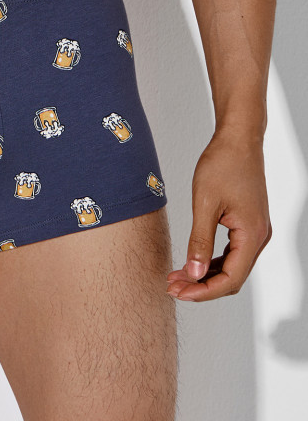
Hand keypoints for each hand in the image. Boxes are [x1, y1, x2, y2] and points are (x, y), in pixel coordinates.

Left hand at [167, 128, 271, 301]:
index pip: (230, 279)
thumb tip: (194, 273)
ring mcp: (255, 231)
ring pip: (232, 266)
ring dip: (206, 274)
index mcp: (252, 235)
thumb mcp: (205, 203)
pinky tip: (193, 261)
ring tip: (178, 276)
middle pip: (232, 277)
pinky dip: (213, 260)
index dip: (203, 291)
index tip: (178, 293)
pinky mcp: (248, 224)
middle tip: (172, 287)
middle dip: (202, 285)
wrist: (238, 139)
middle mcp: (259, 237)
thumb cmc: (223, 164)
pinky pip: (232, 252)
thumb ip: (200, 241)